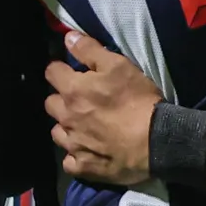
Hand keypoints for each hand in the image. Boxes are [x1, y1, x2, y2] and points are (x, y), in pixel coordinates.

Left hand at [44, 28, 163, 188]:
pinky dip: (75, 156)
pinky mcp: (84, 167)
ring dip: (67, 127)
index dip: (60, 69)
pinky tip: (87, 152)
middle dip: (62, 99)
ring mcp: (73, 144)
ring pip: (57, 133)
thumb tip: (67, 38)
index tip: (71, 71)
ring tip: (84, 126)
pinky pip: (69, 162)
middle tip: (81, 99)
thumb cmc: (138, 100)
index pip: (51, 72)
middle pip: (50, 104)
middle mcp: (67, 117)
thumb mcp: (119, 65)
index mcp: (73, 90)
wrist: (155, 141)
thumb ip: (90, 50)